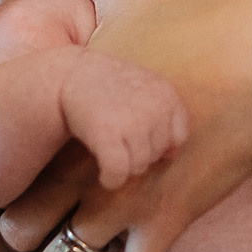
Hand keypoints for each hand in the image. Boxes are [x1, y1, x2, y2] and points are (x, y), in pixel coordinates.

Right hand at [60, 49, 188, 189]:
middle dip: (139, 153)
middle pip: (157, 154)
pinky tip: (105, 176)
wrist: (73, 72)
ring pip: (138, 166)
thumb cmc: (110, 85)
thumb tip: (172, 155)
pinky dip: (112, 180)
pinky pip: (118, 171)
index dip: (158, 143)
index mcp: (166, 94)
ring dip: (124, 168)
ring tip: (110, 152)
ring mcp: (132, 121)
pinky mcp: (107, 133)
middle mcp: (154, 107)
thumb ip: (164, 117)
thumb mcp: (145, 88)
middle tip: (119, 139)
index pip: (178, 137)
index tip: (140, 138)